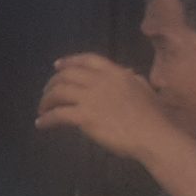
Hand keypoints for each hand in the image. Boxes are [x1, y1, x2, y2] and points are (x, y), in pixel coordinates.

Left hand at [36, 53, 189, 161]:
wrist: (154, 136)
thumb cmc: (154, 117)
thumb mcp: (145, 89)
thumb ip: (133, 79)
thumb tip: (128, 72)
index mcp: (116, 73)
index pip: (87, 60)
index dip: (69, 61)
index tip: (57, 66)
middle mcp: (100, 81)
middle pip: (66, 75)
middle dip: (52, 83)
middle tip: (46, 93)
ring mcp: (91, 98)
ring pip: (58, 93)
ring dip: (45, 101)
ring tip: (42, 110)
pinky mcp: (84, 116)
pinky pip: (57, 114)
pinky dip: (46, 119)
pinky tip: (41, 124)